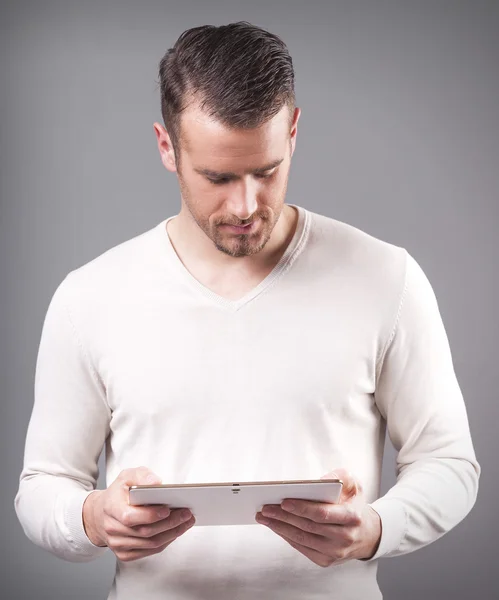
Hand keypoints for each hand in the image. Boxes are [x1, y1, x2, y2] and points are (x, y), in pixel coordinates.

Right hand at [82, 466, 194, 561]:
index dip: (150, 515)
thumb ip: (142, 475)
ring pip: (150, 544)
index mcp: (111, 508)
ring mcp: (118, 544)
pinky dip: (166, 541)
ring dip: (172, 533)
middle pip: (145, 532)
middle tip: (187, 514)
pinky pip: (149, 551)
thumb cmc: (118, 493)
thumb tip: (156, 482)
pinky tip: (176, 531)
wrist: (100, 513)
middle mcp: (112, 529)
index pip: (130, 517)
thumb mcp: (127, 476)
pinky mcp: (124, 554)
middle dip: (170, 524)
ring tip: (187, 521)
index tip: (168, 509)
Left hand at [255, 468, 380, 566]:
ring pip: (301, 539)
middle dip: (283, 516)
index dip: (302, 508)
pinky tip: (275, 526)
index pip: (322, 514)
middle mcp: (344, 537)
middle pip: (307, 526)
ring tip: (264, 516)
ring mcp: (335, 552)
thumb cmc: (354, 504)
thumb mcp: (354, 485)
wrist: (366, 534)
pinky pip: (301, 547)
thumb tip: (319, 480)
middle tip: (265, 507)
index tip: (284, 501)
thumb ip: (341, 476)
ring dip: (279, 527)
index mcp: (352, 517)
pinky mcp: (325, 560)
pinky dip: (286, 536)